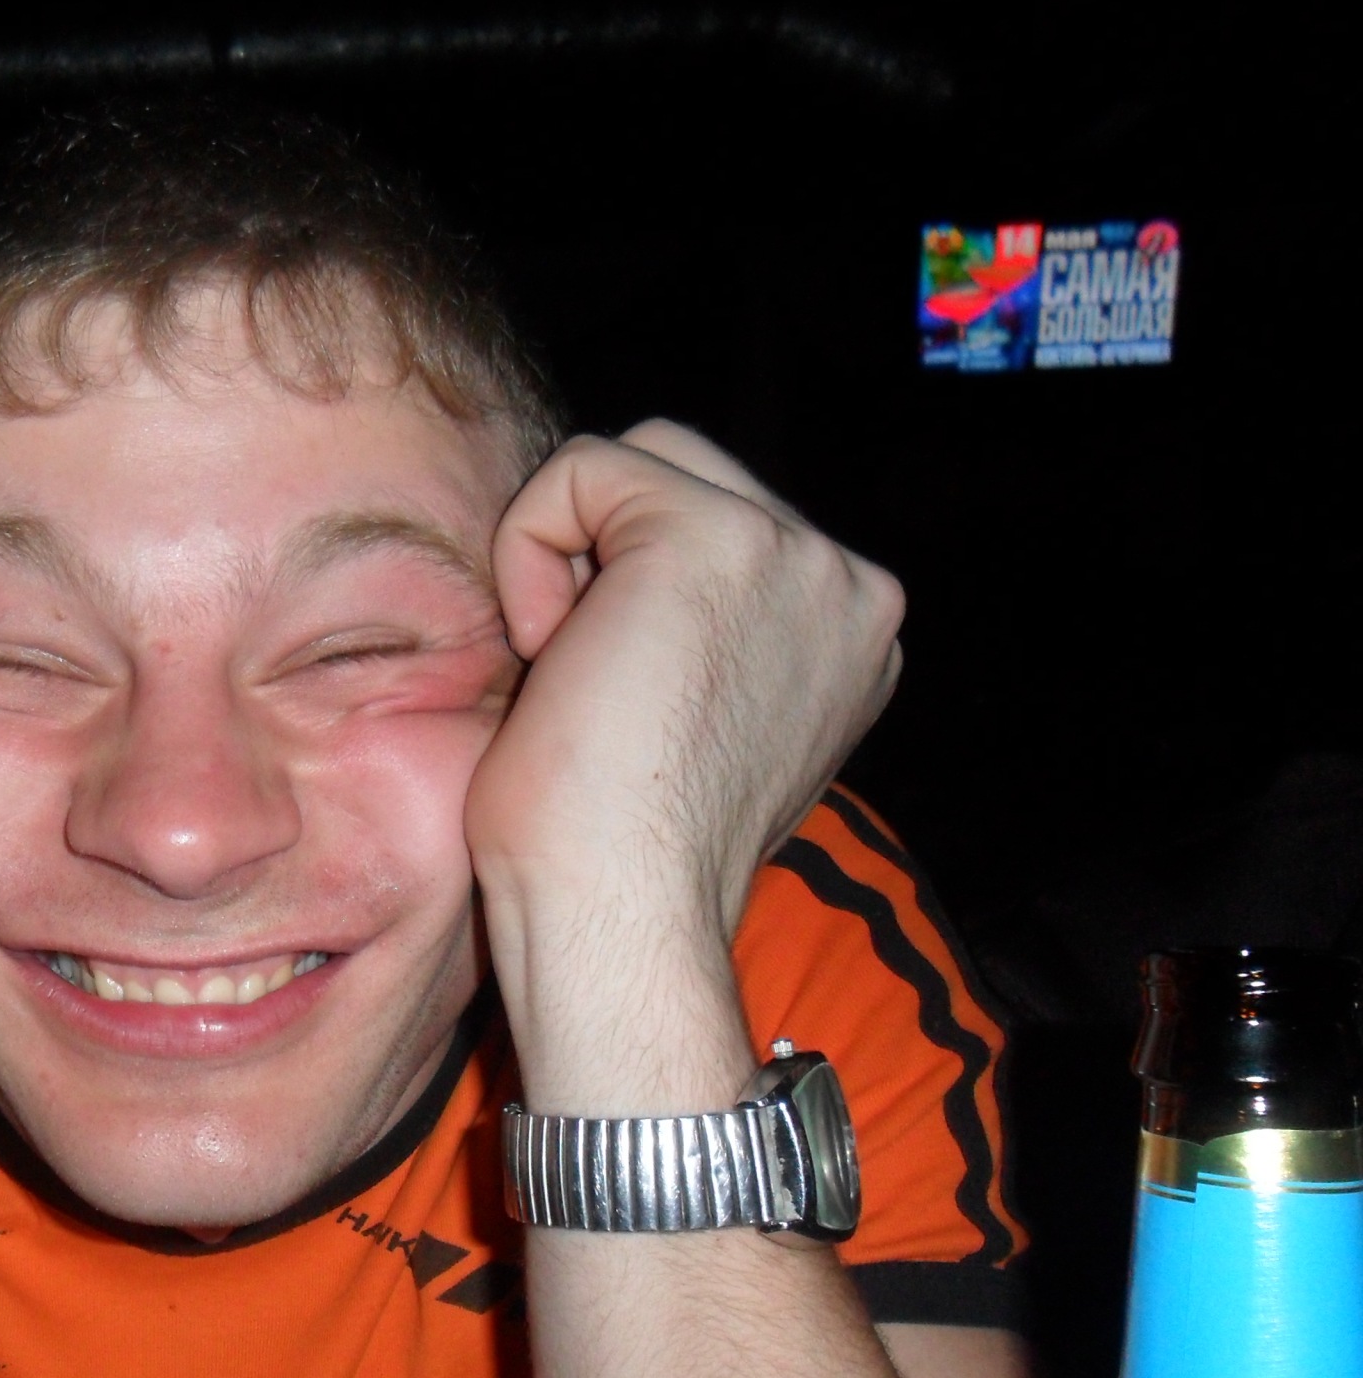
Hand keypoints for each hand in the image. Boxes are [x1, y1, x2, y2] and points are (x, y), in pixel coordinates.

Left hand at [466, 421, 902, 936]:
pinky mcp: (717, 536)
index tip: (614, 703)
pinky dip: (528, 548)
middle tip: (581, 680)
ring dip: (569, 554)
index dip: (625, 591)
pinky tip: (551, 653)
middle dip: (602, 557)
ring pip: (635, 461)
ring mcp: (799, 557)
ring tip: (571, 668)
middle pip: (682, 474)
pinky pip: (581, 470)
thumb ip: (702, 639)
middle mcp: (849, 588)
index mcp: (849, 637)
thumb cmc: (610, 853)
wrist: (618, 915)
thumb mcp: (685, 721)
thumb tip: (630, 584)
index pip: (720, 530)